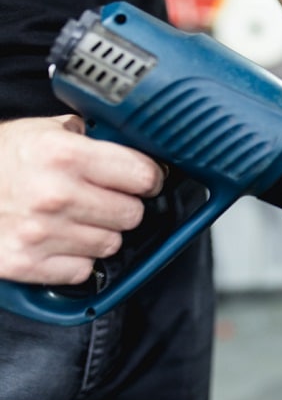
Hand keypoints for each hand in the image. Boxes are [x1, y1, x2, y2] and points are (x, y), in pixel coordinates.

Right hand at [0, 115, 164, 284]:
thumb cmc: (1, 158)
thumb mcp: (43, 130)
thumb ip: (92, 137)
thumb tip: (136, 144)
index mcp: (63, 154)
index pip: (142, 175)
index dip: (148, 177)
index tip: (144, 179)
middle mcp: (55, 195)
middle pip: (132, 214)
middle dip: (125, 206)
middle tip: (106, 198)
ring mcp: (40, 233)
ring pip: (111, 244)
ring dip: (102, 233)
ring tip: (78, 218)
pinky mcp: (25, 263)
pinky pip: (83, 270)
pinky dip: (78, 259)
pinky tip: (61, 240)